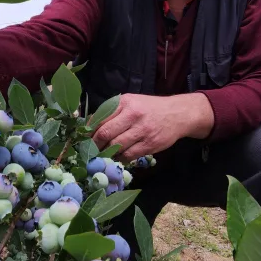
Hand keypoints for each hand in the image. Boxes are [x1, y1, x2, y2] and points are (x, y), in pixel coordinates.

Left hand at [92, 93, 213, 160]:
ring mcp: (142, 130)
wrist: (178, 114)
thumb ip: (112, 112)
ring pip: (116, 147)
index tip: (83, 140)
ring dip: (107, 154)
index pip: (100, 119)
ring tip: (104, 155)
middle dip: (95, 145)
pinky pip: (129, 155)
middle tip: (90, 151)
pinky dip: (120, 158)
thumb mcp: (130, 102)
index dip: (89, 132)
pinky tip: (119, 157)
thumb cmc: (149, 108)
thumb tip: (89, 126)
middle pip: (105, 134)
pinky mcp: (150, 144)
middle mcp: (133, 114)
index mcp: (124, 102)